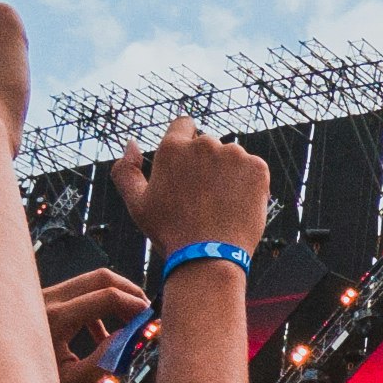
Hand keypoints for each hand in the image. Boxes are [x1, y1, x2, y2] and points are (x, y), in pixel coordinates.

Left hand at [40, 269, 146, 378]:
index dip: (136, 308)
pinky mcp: (42, 301)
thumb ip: (106, 360)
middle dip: (131, 294)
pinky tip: (102, 338)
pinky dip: (98, 309)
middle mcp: (46, 299)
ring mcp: (42, 296)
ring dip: (116, 301)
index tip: (153, 324)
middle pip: (102, 278)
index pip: (107, 297)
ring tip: (130, 330)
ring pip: (91, 283)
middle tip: (148, 317)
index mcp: (54, 318)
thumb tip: (133, 337)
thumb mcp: (74, 381)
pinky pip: (78, 293)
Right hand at [112, 118, 272, 261]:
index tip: (191, 168)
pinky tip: (239, 206)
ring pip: (233, 158)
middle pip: (209, 145)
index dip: (187, 145)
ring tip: (222, 206)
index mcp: (173, 147)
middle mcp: (204, 144)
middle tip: (205, 199)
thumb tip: (131, 143)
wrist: (209, 257)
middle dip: (208, 165)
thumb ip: (126, 171)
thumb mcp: (137, 205)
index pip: (184, 125)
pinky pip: (254, 170)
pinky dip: (250, 185)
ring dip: (230, 174)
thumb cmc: (170, 234)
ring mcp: (233, 154)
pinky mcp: (257, 168)